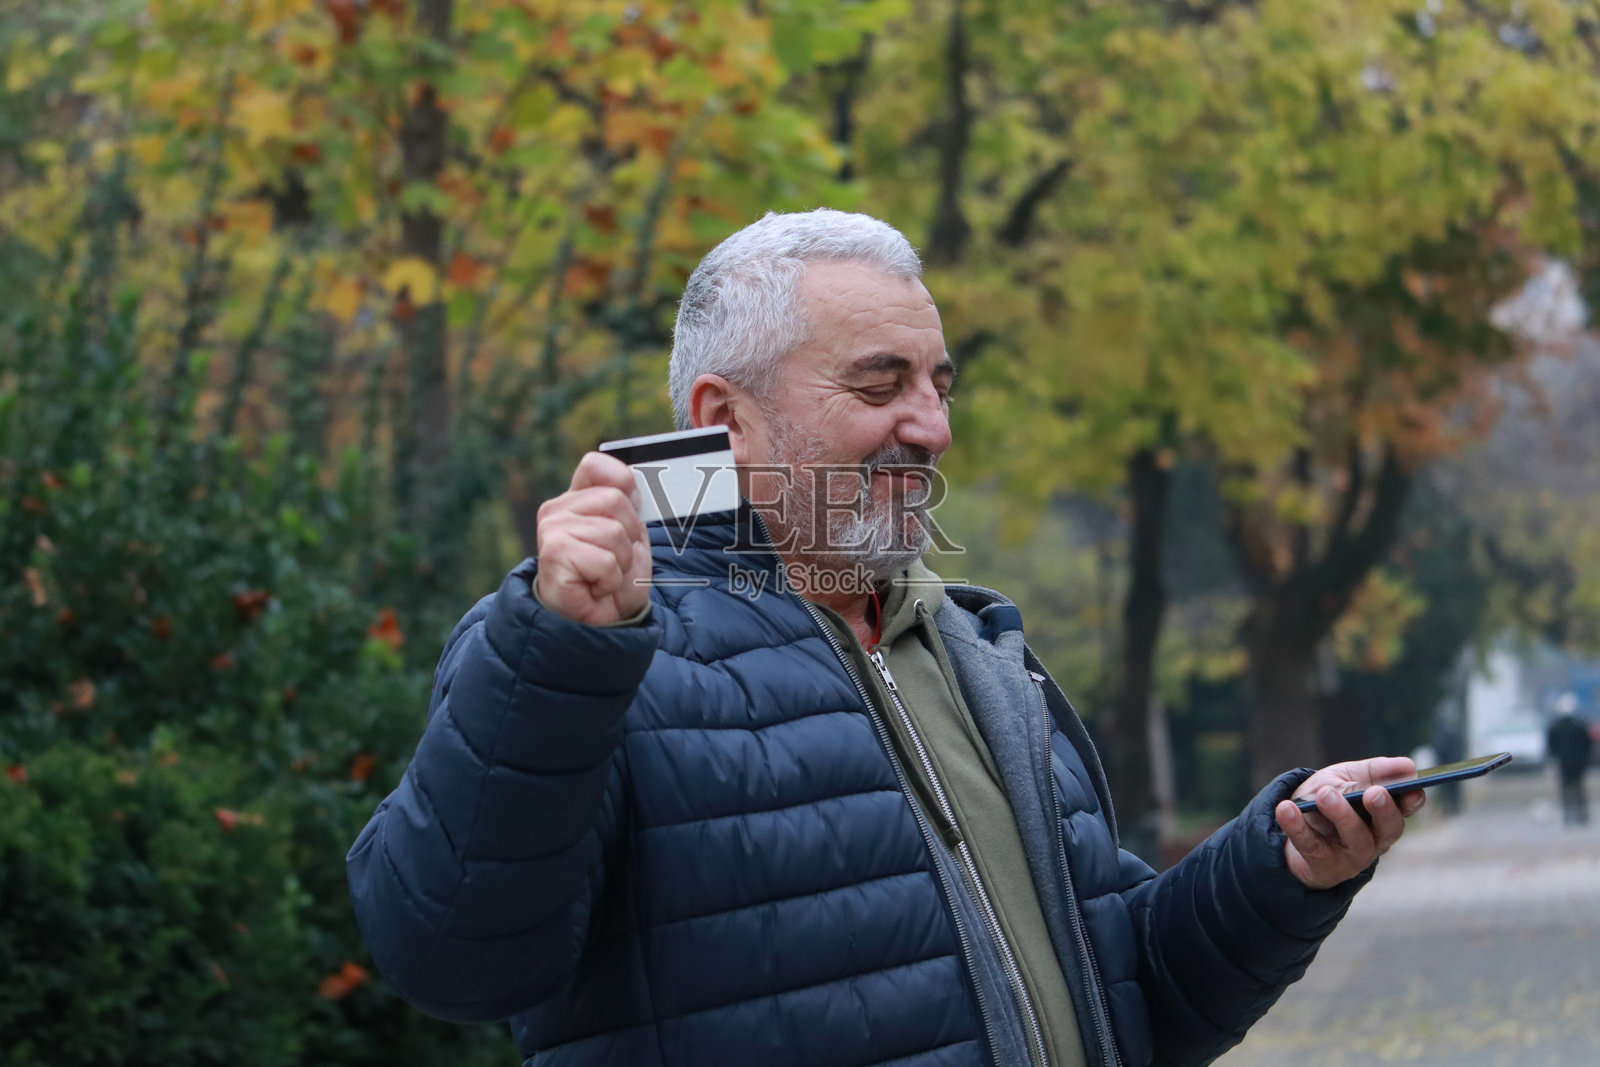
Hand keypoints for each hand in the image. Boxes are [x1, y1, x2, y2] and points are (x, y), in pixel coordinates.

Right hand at [534, 452, 651, 624]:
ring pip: (614, 532)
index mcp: (575, 500)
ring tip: (604, 576)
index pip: (595, 466)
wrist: (597, 625)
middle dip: (629, 536)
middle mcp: (557, 510)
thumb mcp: (629, 537)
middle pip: (616, 499)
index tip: (632, 509)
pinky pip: (605, 560)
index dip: (623, 483)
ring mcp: (552, 530)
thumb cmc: (613, 582)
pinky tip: (595, 588)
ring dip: (621, 562)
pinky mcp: (554, 554)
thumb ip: (628, 506)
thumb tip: (634, 482)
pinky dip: (610, 579)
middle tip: (615, 561)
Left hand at [1274, 756, 1424, 889]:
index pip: (1406, 808)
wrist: (1295, 827)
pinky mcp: (1323, 864)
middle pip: (1388, 827)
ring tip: (1325, 794)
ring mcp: (1352, 855)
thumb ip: (1373, 772)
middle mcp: (1376, 838)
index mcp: (1385, 814)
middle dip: (1383, 809)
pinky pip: (1312, 846)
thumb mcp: (1347, 778)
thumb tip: (1407, 766)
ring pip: (1354, 838)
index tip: (1411, 789)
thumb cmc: (1330, 797)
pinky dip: (1297, 826)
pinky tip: (1286, 808)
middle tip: (1373, 792)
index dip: (1412, 800)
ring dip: (1341, 814)